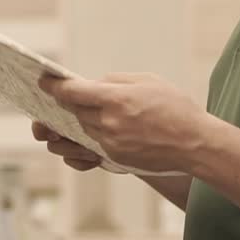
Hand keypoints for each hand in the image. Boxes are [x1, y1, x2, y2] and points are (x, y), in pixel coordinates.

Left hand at [38, 73, 217, 173]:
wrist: (196, 144)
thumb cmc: (175, 108)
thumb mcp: (147, 81)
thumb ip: (116, 81)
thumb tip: (94, 83)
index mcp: (115, 99)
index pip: (73, 93)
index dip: (54, 87)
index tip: (44, 81)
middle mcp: (108, 123)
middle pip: (73, 112)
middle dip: (68, 104)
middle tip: (64, 96)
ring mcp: (110, 143)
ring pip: (82, 129)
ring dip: (81, 120)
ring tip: (88, 114)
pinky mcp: (115, 158)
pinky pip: (94, 145)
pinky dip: (95, 135)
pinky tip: (106, 129)